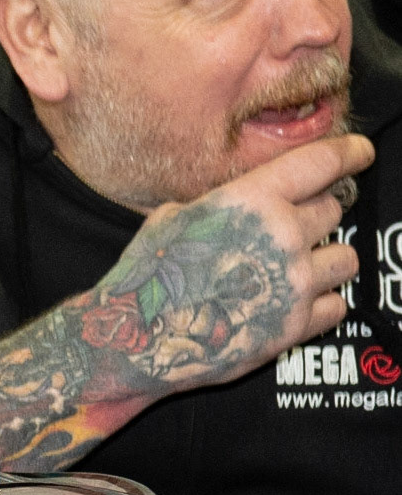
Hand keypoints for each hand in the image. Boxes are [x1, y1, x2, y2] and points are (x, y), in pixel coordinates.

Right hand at [110, 133, 373, 389]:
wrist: (136, 341)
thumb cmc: (145, 280)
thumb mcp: (170, 221)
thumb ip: (217, 207)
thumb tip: (233, 204)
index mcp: (251, 201)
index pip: (321, 162)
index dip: (348, 153)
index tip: (359, 153)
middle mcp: (281, 236)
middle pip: (333, 210)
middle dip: (316, 218)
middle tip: (291, 233)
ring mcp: (293, 282)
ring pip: (345, 259)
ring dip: (326, 262)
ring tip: (296, 271)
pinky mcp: (295, 325)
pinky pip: (337, 305)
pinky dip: (320, 305)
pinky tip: (290, 304)